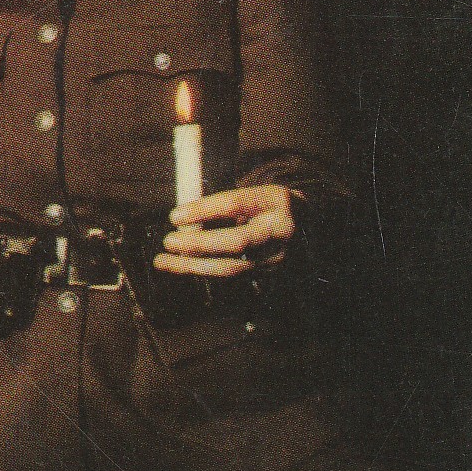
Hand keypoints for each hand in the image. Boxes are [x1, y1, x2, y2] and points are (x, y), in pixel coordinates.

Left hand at [154, 184, 295, 276]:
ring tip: (163, 261)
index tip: (174, 216)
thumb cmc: (269, 205)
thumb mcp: (253, 194)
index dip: (203, 210)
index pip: (235, 204)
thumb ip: (223, 206)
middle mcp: (279, 231)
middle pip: (236, 242)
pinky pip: (231, 276)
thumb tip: (183, 222)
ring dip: (193, 266)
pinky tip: (182, 267)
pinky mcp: (269, 274)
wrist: (308, 225)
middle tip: (168, 241)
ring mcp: (276, 257)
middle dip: (198, 245)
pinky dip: (203, 272)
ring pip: (231, 267)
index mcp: (275, 201)